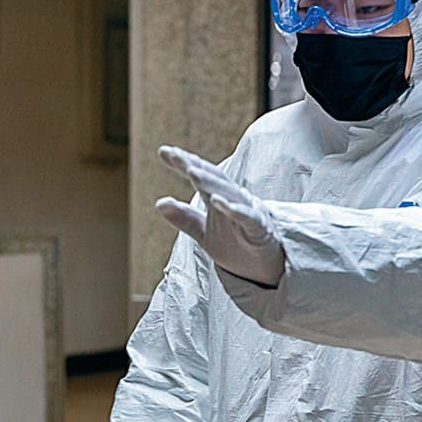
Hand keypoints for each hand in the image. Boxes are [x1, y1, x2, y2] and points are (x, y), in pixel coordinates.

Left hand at [155, 145, 285, 287]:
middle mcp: (234, 201)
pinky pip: (248, 218)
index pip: (201, 176)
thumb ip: (184, 217)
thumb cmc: (237, 244)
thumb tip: (158, 202)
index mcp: (220, 199)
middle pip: (214, 179)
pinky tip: (219, 202)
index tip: (164, 151)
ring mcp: (249, 213)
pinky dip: (235, 210)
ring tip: (191, 171)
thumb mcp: (204, 232)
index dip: (184, 163)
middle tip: (175, 155)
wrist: (263, 270)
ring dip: (210, 182)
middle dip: (194, 166)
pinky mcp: (260, 231)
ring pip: (229, 194)